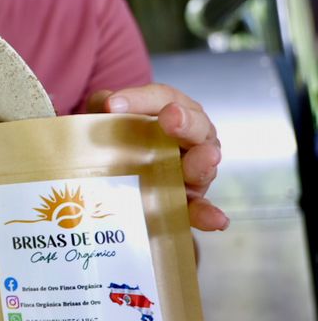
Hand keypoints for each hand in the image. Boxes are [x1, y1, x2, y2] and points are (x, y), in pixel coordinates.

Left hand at [89, 84, 228, 231]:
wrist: (112, 180)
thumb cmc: (117, 140)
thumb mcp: (106, 119)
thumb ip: (103, 107)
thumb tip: (104, 104)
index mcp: (173, 113)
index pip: (163, 99)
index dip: (141, 99)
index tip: (113, 105)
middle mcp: (190, 140)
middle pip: (195, 127)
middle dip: (185, 122)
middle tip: (170, 117)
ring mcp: (193, 173)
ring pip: (203, 167)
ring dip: (203, 163)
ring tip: (205, 158)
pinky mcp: (188, 204)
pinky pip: (200, 211)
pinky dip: (209, 215)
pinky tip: (217, 221)